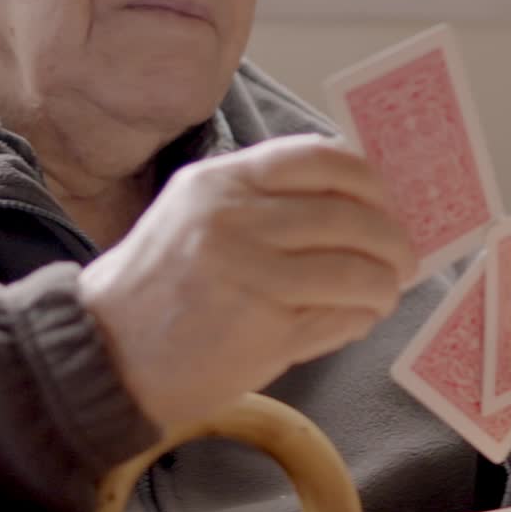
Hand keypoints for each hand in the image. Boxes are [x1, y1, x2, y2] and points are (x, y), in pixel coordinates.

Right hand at [78, 135, 415, 427]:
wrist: (105, 352)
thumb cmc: (158, 283)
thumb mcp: (195, 213)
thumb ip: (261, 197)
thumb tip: (351, 198)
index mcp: (220, 181)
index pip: (319, 159)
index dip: (368, 179)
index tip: (387, 200)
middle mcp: (235, 219)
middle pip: (348, 215)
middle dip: (392, 237)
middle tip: (405, 256)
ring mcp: (250, 274)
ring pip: (354, 268)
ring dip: (385, 282)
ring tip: (387, 291)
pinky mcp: (263, 328)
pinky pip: (338, 315)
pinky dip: (362, 316)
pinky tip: (361, 317)